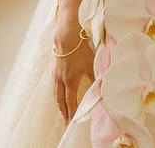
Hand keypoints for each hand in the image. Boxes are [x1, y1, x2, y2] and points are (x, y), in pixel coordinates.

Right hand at [52, 7, 93, 122]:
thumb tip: (102, 87)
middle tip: (65, 120)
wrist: (66, 34)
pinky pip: (53, 84)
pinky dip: (55, 91)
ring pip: (55, 92)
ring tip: (61, 109)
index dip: (72, 110)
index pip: (71, 100)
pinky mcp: (53, 66)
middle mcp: (61, 79)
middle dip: (63, 110)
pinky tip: (57, 91)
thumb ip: (96, 76)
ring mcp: (55, 73)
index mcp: (70, 80)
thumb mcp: (91, 61)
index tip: (72, 120)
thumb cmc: (81, 47)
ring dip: (58, 102)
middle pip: (60, 99)